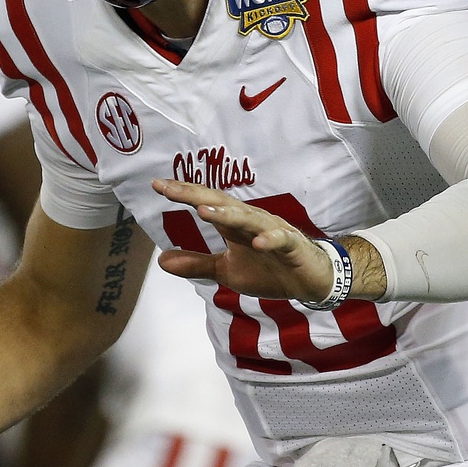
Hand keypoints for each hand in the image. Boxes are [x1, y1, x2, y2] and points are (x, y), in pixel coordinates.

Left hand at [151, 180, 384, 301]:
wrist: (310, 281)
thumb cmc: (269, 270)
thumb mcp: (226, 271)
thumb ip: (196, 264)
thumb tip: (161, 260)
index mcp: (234, 224)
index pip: (206, 203)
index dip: (183, 194)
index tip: (157, 185)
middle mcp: (251, 220)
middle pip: (222, 203)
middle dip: (196, 194)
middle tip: (170, 189)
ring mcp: (273, 230)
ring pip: (248, 217)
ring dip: (227, 214)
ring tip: (204, 211)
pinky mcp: (293, 245)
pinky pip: (281, 239)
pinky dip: (269, 239)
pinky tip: (256, 241)